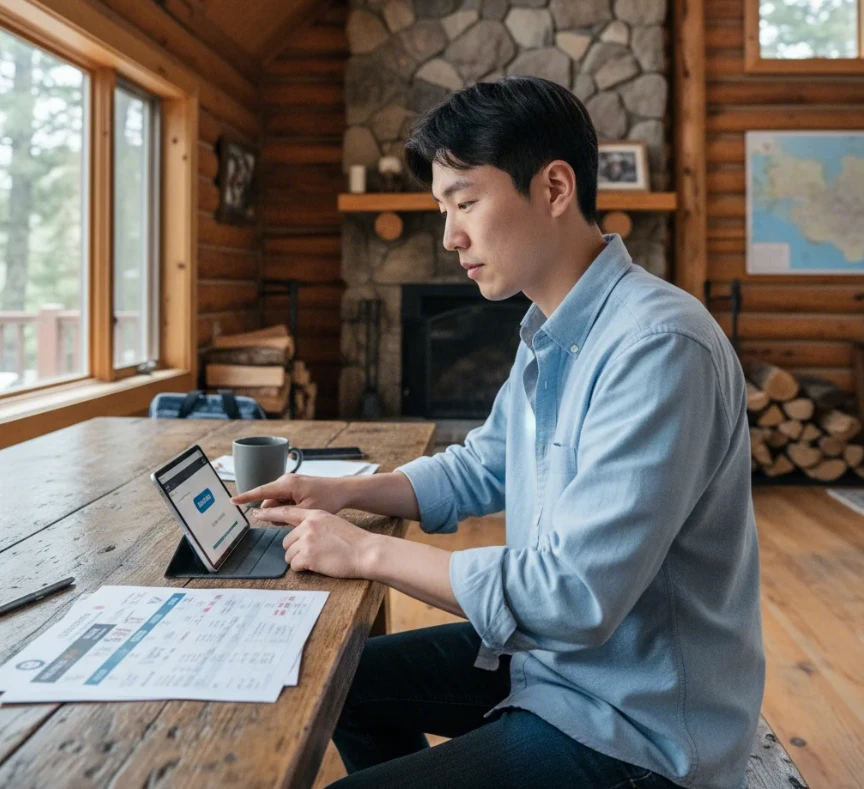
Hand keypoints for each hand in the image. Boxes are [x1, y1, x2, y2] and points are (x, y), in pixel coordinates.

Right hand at [231, 473, 348, 514]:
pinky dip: (289, 507)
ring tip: (303, 511)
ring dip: (283, 511)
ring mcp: (290, 483)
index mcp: (287, 484)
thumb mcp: (305, 511)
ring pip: (276, 502)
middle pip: (269, 501)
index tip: (232, 501)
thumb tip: (262, 514)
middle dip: (275, 512)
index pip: (261, 492)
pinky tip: (303, 508)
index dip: (245, 497)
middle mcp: (286, 480)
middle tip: (296, 516)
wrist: (343, 490)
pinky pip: (283, 500)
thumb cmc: (328, 499)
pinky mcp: (294, 486)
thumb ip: (282, 514)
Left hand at [256, 506, 377, 577]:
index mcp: (315, 515)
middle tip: (313, 554)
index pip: (286, 512)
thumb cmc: (353, 541)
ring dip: (300, 560)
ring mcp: (307, 541)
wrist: (366, 551)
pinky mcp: (308, 556)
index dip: (270, 514)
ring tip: (318, 560)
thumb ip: (315, 525)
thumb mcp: (333, 523)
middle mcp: (308, 526)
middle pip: (286, 541)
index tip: (257, 513)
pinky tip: (318, 565)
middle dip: (296, 550)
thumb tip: (301, 535)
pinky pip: (295, 566)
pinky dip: (304, 568)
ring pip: (289, 555)